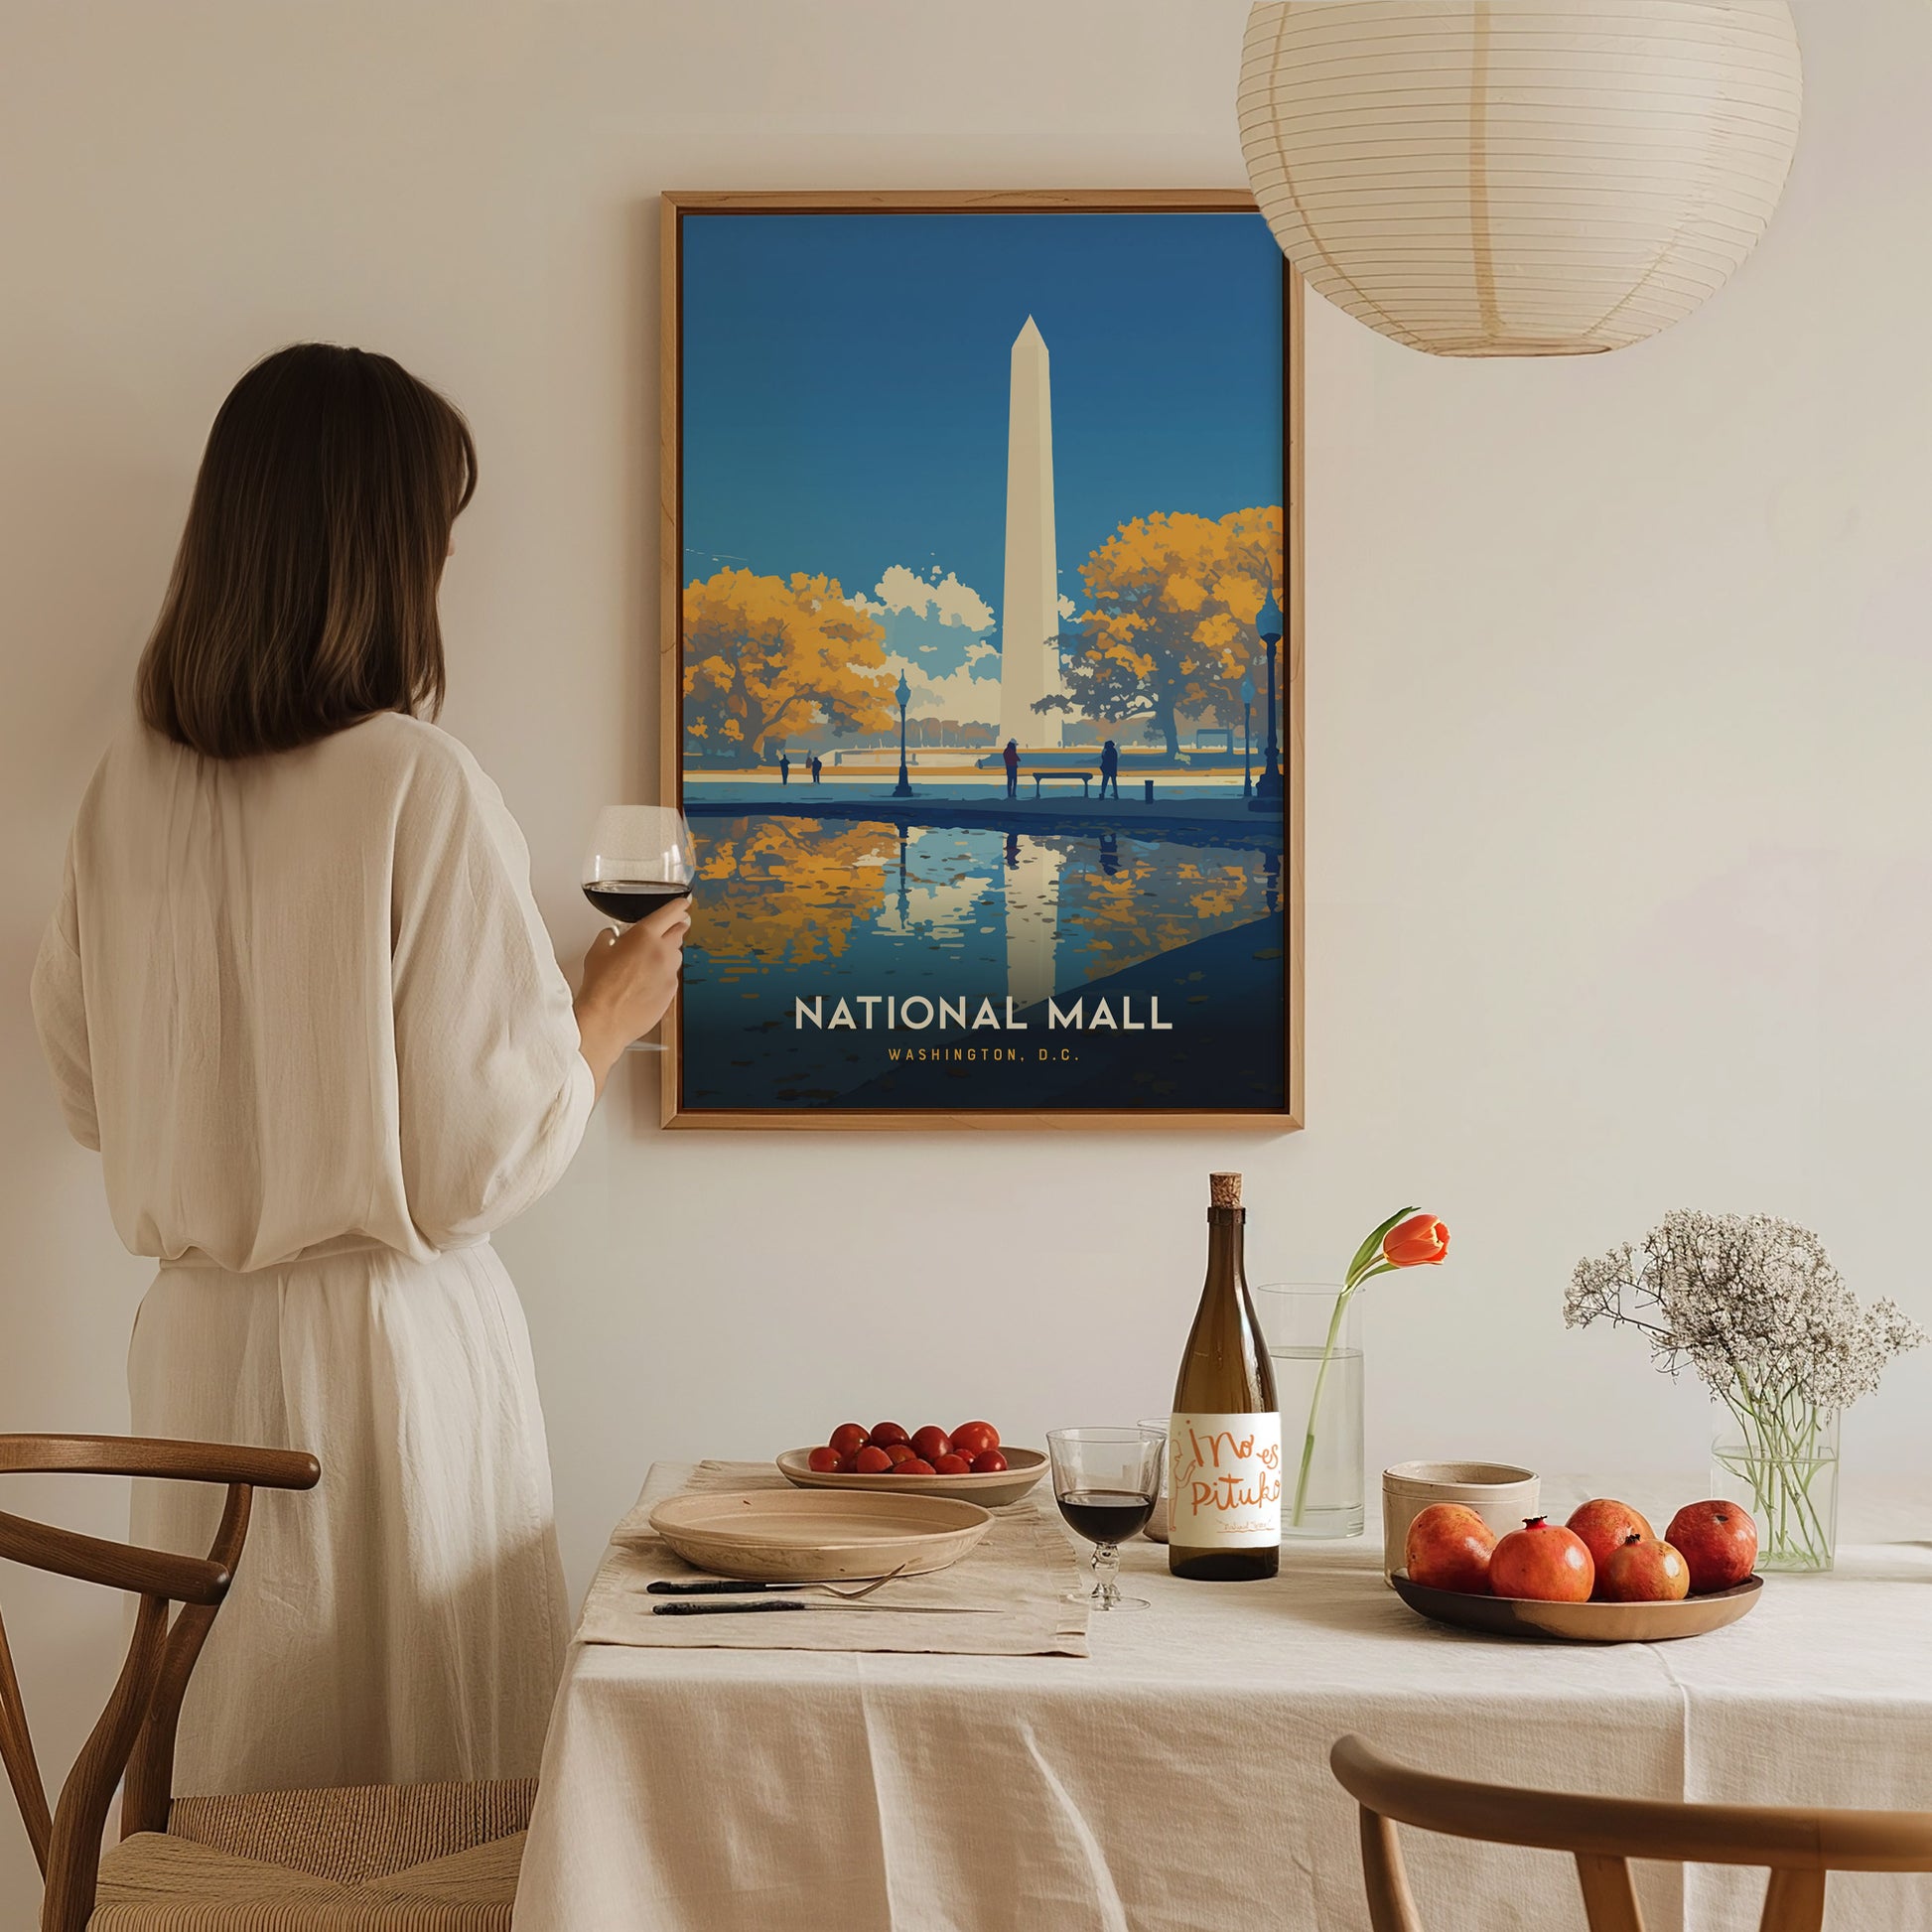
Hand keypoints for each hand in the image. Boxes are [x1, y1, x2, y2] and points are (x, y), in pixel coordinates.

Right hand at [574, 895, 691, 1095]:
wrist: (606, 1019)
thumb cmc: (600, 987)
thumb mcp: (597, 952)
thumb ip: (609, 937)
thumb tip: (612, 935)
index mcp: (644, 935)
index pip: (671, 912)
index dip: (679, 906)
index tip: (683, 904)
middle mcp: (662, 952)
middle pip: (679, 932)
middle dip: (675, 928)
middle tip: (668, 929)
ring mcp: (670, 973)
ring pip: (676, 955)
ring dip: (667, 954)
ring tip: (648, 962)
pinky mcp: (672, 992)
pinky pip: (672, 977)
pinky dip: (664, 975)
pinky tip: (646, 983)